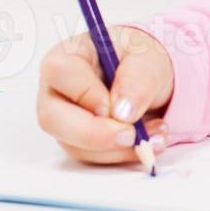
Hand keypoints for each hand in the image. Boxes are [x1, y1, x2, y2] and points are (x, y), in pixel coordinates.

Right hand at [36, 25, 173, 164]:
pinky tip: (149, 138)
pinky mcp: (77, 141)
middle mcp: (57, 89)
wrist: (147, 76)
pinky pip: (93, 156)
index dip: (85, 92)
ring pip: (75, 145)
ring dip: (118, 147)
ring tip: (156, 132)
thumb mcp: (149, 56)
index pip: (60, 71)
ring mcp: (63, 118)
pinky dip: (124, 153)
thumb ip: (139, 78)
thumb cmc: (139, 56)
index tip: (114, 106)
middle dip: (95, 134)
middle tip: (131, 135)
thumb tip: (122, 112)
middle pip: (53, 118)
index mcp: (69, 54)